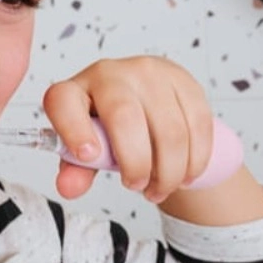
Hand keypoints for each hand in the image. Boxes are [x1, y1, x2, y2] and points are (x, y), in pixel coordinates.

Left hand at [43, 56, 213, 202]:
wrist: (145, 102)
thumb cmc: (107, 128)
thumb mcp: (85, 149)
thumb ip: (76, 169)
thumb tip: (69, 188)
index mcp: (75, 91)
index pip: (64, 102)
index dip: (73, 129)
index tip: (88, 156)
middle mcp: (110, 74)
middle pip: (124, 118)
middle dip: (136, 164)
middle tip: (137, 186)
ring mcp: (150, 74)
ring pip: (169, 129)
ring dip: (170, 171)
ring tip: (161, 188)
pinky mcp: (184, 81)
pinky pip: (198, 125)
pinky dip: (195, 159)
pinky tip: (186, 175)